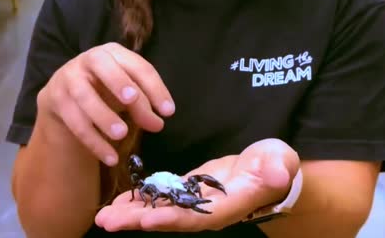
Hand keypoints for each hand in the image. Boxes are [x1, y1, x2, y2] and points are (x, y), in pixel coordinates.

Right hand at [37, 43, 174, 165]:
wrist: (66, 96)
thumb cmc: (106, 90)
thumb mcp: (127, 92)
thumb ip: (143, 104)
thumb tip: (157, 123)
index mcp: (114, 53)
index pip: (138, 66)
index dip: (154, 87)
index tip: (169, 112)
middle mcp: (89, 59)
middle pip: (103, 66)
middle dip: (119, 82)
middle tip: (133, 101)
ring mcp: (69, 78)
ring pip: (84, 96)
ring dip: (104, 116)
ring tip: (122, 134)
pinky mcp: (55, 99)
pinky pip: (74, 121)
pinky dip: (94, 141)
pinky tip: (111, 157)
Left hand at [94, 138, 300, 231]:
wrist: (269, 167)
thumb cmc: (276, 164)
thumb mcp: (280, 162)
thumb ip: (276, 169)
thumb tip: (277, 173)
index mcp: (228, 205)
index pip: (199, 217)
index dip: (174, 219)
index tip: (147, 219)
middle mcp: (208, 210)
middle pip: (171, 219)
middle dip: (139, 221)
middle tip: (106, 222)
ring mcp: (196, 202)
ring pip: (162, 209)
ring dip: (132, 213)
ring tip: (104, 215)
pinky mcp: (190, 190)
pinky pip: (163, 197)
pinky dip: (142, 199)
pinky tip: (121, 200)